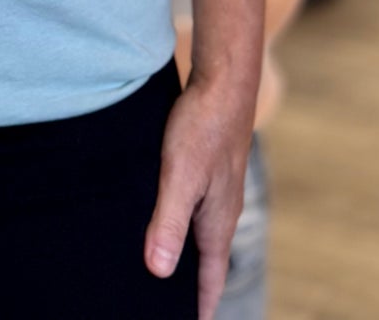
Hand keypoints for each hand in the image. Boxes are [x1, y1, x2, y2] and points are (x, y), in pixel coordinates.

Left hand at [144, 77, 253, 319]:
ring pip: (199, 234)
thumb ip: (169, 222)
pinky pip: (193, 208)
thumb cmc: (203, 128)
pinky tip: (157, 215)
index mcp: (218, 224)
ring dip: (183, 254)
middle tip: (163, 304)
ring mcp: (216, 191)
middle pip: (205, 262)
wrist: (223, 82)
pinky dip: (179, 223)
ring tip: (155, 268)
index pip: (210, 280)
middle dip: (188, 286)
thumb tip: (159, 271)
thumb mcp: (180, 176)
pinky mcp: (207, 171)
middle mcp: (221, 213)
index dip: (198, 307)